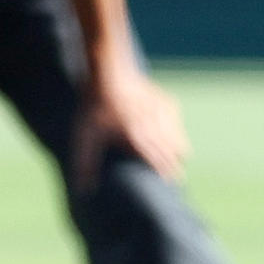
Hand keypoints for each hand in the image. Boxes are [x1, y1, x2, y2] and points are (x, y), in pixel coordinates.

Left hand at [73, 69, 188, 192]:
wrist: (108, 72)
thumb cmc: (95, 107)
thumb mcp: (85, 137)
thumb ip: (86, 165)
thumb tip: (84, 191)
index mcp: (137, 136)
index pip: (159, 160)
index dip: (166, 173)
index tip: (171, 184)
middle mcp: (155, 125)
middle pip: (174, 152)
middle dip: (175, 166)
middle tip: (175, 179)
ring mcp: (164, 112)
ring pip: (179, 140)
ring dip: (176, 151)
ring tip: (172, 161)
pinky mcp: (167, 102)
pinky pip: (176, 124)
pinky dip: (174, 132)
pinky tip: (165, 136)